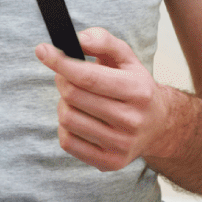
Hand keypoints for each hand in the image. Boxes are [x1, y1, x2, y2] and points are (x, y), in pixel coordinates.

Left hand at [36, 27, 181, 171]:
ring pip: (67, 118)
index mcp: (138, 91)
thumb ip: (103, 41)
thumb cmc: (135, 87)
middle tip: (66, 75)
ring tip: (77, 99)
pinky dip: (65, 127)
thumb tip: (77, 40)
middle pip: (73, 96)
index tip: (42, 50)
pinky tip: (80, 118)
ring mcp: (121, 145)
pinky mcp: (109, 162)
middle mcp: (132, 120)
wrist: (158, 125)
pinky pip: (67, 142)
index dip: (60, 62)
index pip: (88, 77)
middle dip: (62, 80)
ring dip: (64, 103)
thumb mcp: (126, 58)